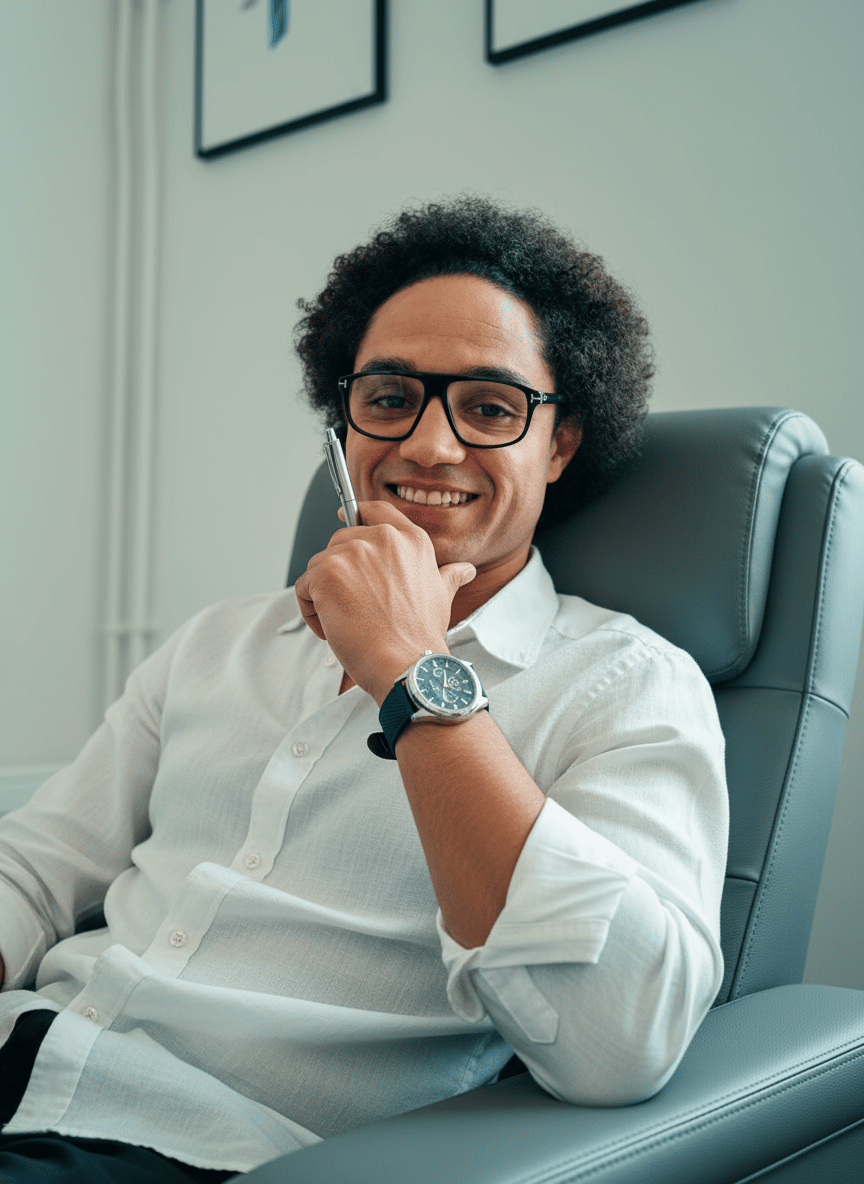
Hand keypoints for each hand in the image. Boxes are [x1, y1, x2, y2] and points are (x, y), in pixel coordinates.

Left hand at [294, 500, 475, 703]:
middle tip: (357, 606)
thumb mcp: (442, 596)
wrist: (407, 663)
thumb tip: (464, 570)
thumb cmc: (420, 636)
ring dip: (324, 595)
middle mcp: (381, 538)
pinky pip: (303, 587)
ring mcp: (352, 552)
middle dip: (341, 573)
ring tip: (347, 622)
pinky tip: (332, 627)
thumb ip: (448, 575)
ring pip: (319, 566)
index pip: (376, 510)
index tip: (346, 516)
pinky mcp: (326, 572)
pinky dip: (311, 610)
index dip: (358, 513)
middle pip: (340, 542)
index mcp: (410, 540)